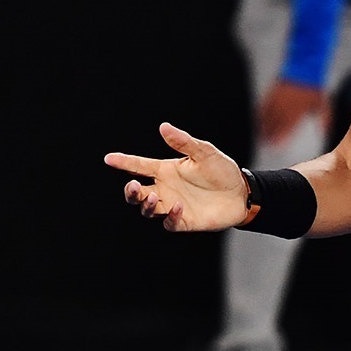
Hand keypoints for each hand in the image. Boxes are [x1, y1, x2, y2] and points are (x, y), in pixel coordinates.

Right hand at [104, 123, 249, 232]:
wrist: (242, 193)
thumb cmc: (222, 170)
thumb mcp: (204, 152)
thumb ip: (184, 142)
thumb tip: (164, 127)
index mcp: (166, 170)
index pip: (139, 166)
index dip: (124, 162)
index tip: (109, 158)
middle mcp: (166, 189)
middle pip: (136, 193)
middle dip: (130, 191)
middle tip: (133, 185)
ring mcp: (173, 206)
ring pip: (148, 210)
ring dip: (148, 205)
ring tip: (156, 196)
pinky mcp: (185, 221)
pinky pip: (170, 223)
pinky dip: (171, 216)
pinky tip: (179, 206)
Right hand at [258, 80, 328, 144]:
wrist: (305, 67)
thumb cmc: (315, 87)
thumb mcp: (323, 104)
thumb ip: (324, 119)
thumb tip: (326, 131)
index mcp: (298, 111)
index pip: (287, 128)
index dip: (280, 138)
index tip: (275, 146)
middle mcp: (286, 106)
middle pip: (275, 124)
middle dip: (270, 134)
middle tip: (266, 143)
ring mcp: (278, 99)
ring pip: (268, 115)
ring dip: (264, 125)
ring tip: (260, 134)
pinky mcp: (273, 91)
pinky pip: (264, 105)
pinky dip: (261, 113)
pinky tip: (258, 119)